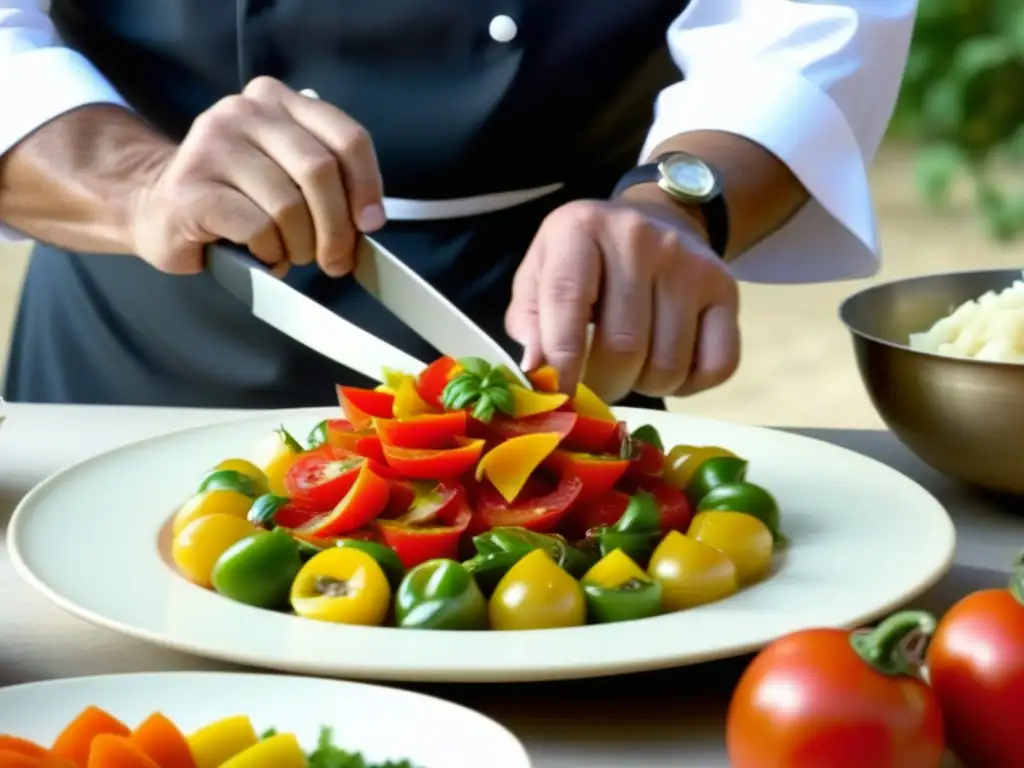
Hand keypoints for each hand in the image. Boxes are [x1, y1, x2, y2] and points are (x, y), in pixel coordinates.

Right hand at [128, 77, 383, 276]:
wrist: (157, 207)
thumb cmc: (235, 196)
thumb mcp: (288, 174)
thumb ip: (329, 182)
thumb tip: (367, 222)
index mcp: (279, 102)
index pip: (347, 137)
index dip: (367, 186)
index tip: (370, 224)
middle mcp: (245, 112)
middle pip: (320, 172)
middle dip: (337, 228)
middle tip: (336, 259)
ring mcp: (213, 145)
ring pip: (289, 207)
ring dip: (300, 246)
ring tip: (288, 254)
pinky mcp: (191, 187)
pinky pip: (258, 229)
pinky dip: (270, 252)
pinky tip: (259, 253)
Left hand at [505, 199, 739, 402]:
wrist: (656, 221)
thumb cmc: (585, 262)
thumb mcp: (540, 275)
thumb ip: (529, 321)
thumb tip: (539, 371)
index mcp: (580, 229)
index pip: (568, 301)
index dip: (560, 361)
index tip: (558, 398)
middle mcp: (639, 239)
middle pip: (623, 346)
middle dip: (603, 386)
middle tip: (594, 387)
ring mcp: (690, 263)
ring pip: (668, 364)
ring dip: (644, 387)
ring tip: (629, 369)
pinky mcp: (727, 290)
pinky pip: (717, 365)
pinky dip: (689, 385)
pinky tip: (668, 366)